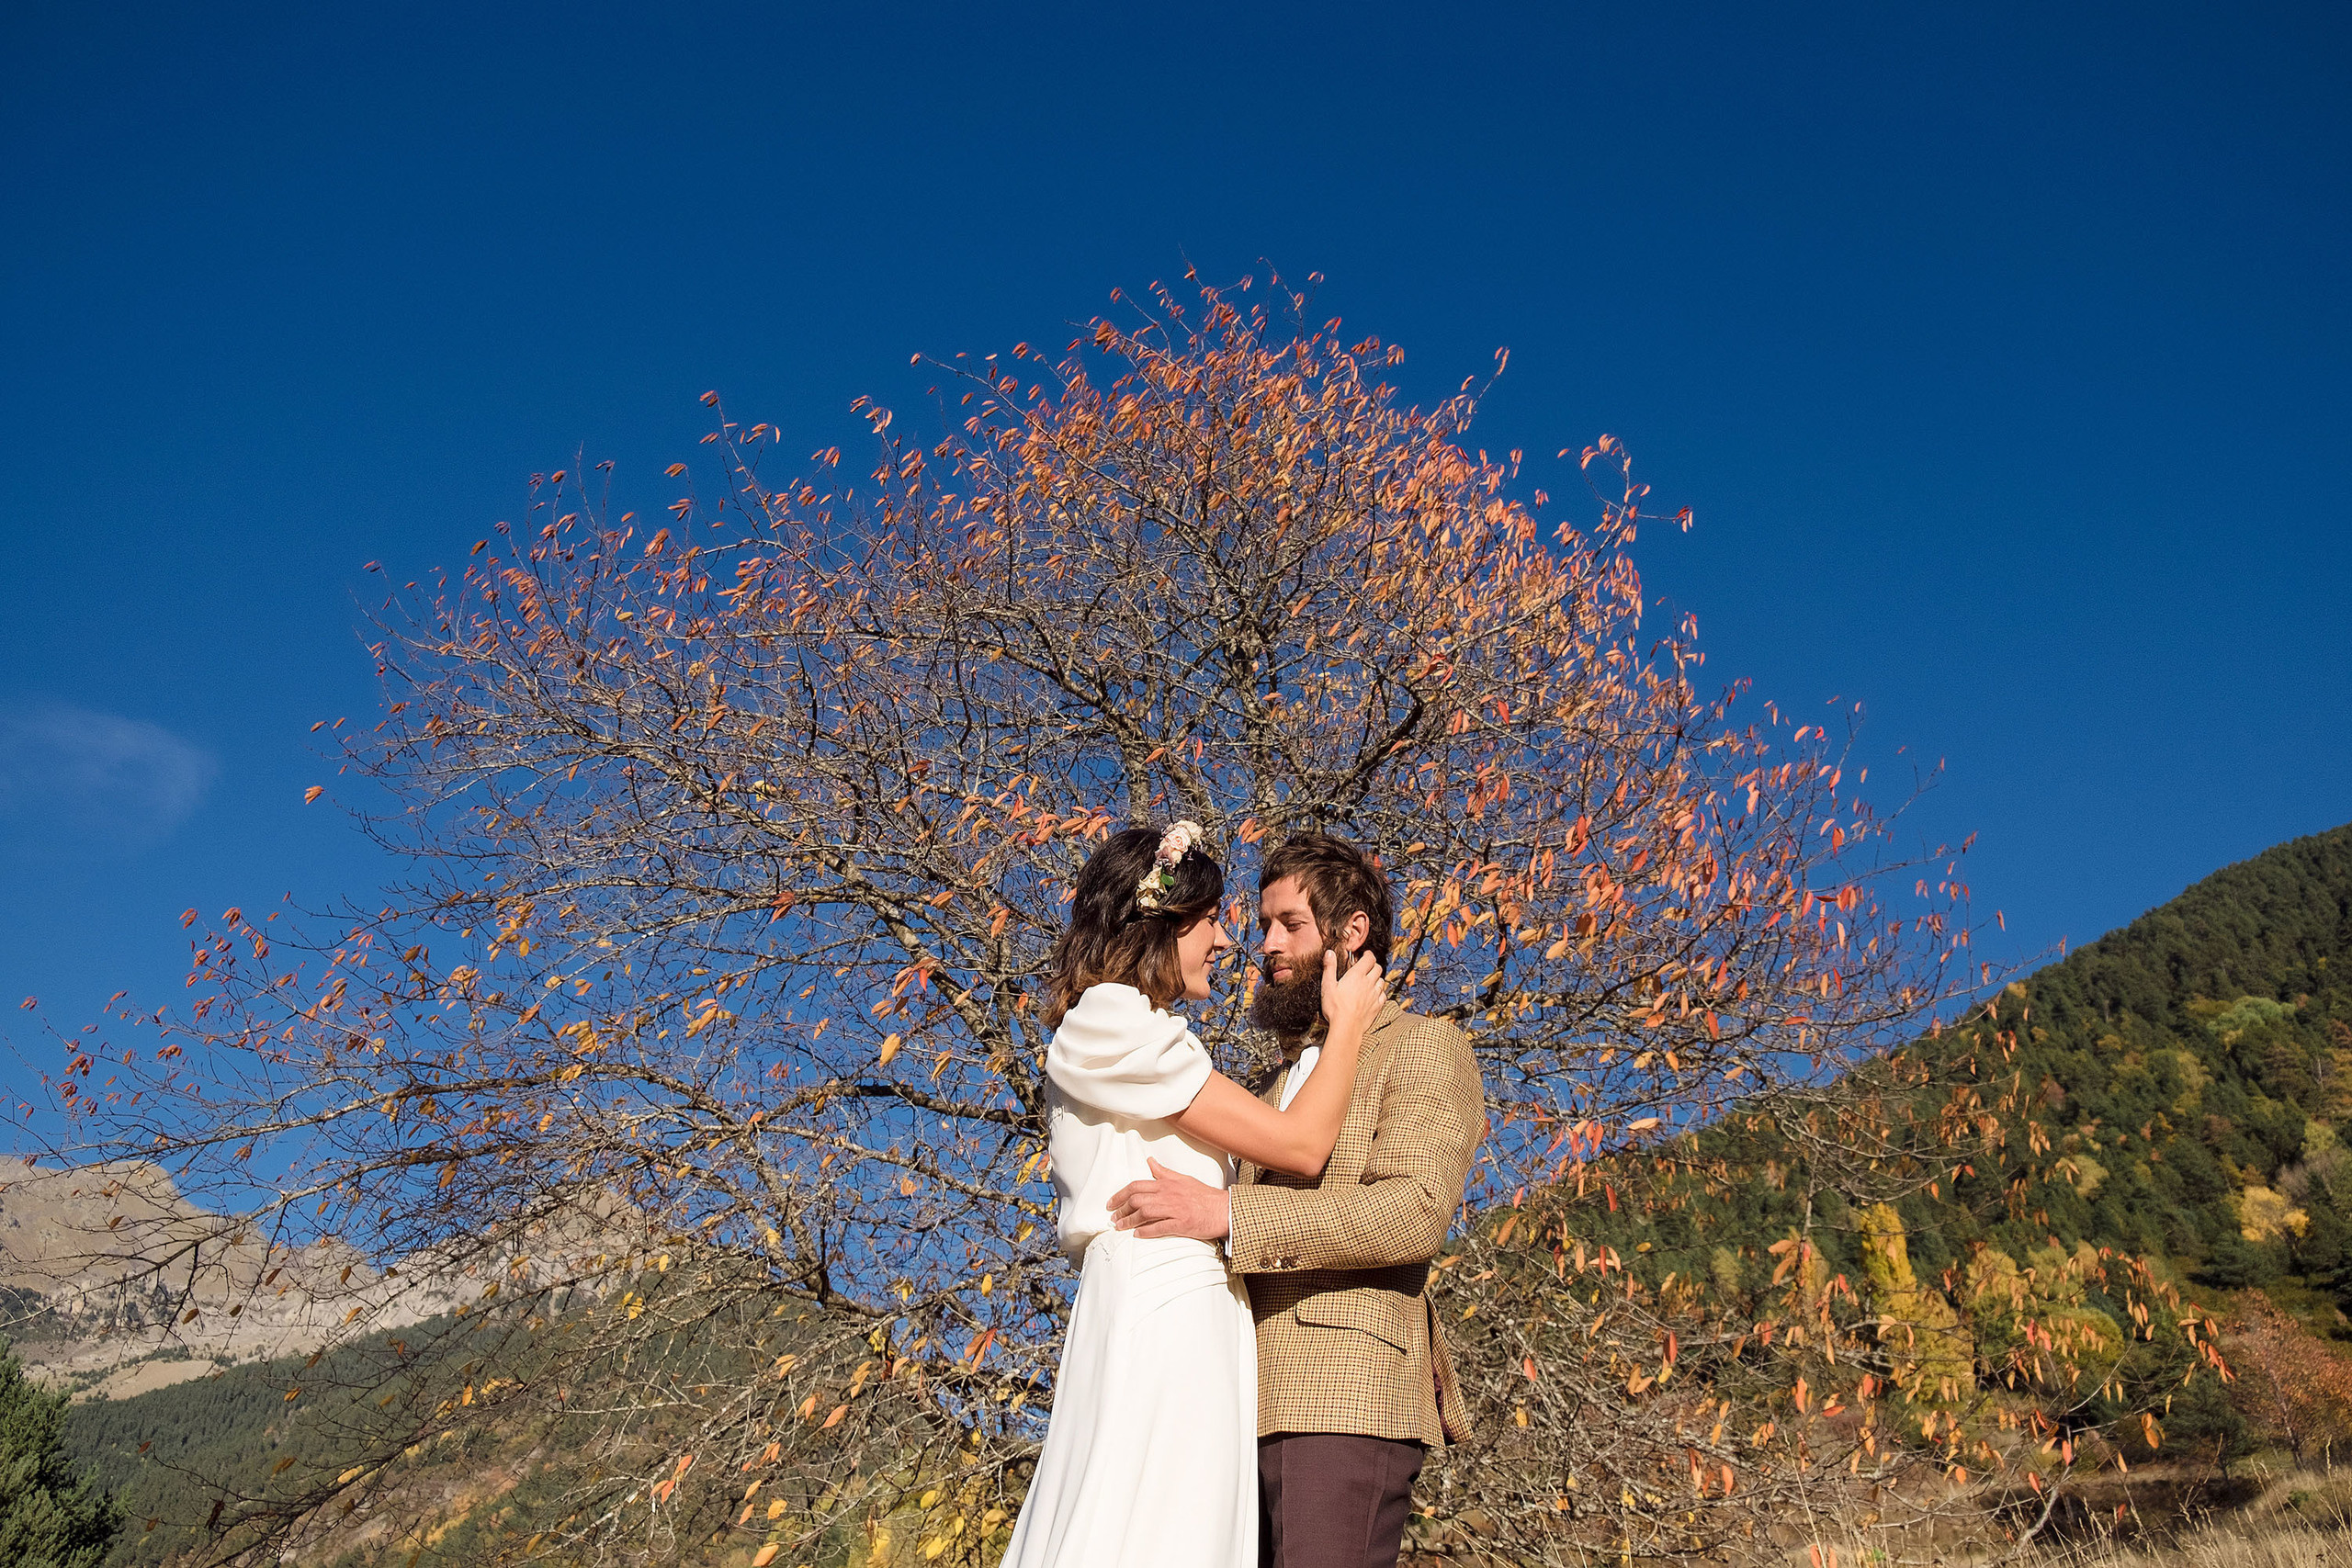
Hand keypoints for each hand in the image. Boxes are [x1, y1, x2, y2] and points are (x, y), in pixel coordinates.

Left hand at [1106, 1158, 1230, 1240]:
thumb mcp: (1183, 1179)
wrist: (1223, 1209)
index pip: (1137, 1186)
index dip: (1120, 1194)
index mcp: (1167, 1183)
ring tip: (1120, 1227)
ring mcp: (1174, 1209)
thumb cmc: (1204, 1195)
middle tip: (1113, 1218)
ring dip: (1129, 1221)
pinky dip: (1146, 1231)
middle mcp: (1168, 1195)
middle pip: (1136, 1200)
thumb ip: (1164, 1172)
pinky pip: (1159, 1227)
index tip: (1111, 1203)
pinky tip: (1137, 1235)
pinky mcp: (1181, 1223)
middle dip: (1121, 1209)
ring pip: (1144, 1213)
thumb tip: (1150, 1161)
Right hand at [1319, 947, 1386, 1039]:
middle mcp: (1368, 983)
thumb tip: (1330, 953)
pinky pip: (1383, 995)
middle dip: (1373, 965)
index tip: (1365, 955)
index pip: (1369, 959)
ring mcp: (1374, 995)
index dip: (1368, 955)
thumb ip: (1329, 968)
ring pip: (1382, 981)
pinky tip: (1374, 994)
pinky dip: (1380, 992)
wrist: (1346, 1027)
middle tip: (1367, 966)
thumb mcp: (1327, 985)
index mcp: (1356, 976)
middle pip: (1377, 968)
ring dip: (1377, 978)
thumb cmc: (1335, 1008)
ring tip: (1370, 980)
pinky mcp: (1377, 1006)